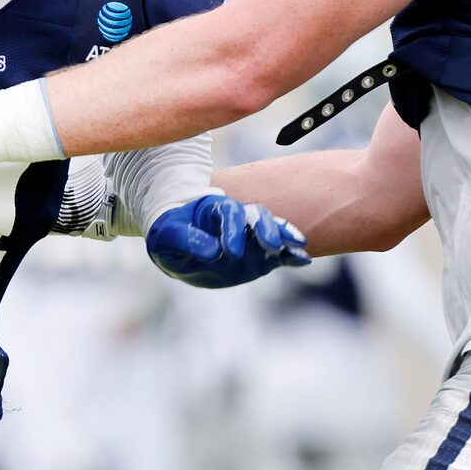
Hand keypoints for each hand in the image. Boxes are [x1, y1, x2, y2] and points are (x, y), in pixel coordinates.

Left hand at [145, 192, 309, 287]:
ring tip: (297, 246)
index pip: (227, 212)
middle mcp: (236, 219)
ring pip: (271, 230)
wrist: (180, 241)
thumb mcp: (166, 237)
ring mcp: (250, 235)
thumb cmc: (170, 234)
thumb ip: (186, 241)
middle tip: (272, 244)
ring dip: (284, 237)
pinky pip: (279, 251)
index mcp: (213, 209)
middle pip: (256, 215)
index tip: (229, 251)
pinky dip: (291, 255)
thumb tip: (211, 251)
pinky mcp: (259, 253)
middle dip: (266, 228)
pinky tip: (304, 259)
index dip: (232, 229)